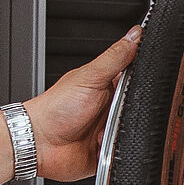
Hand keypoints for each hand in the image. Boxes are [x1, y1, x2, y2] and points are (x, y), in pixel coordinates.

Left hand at [22, 28, 142, 180]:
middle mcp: (110, 105)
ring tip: (106, 128)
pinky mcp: (109, 149)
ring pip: (135, 129)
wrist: (39, 143)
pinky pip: (127, 150)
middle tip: (117, 110)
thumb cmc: (56, 108)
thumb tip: (135, 34)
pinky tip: (105, 143)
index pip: (136, 75)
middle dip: (134, 111)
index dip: (144, 78)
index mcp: (107, 83)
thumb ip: (115, 57)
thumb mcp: (90, 77)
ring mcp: (110, 127)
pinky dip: (120, 148)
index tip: (142, 83)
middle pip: (140, 106)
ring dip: (125, 130)